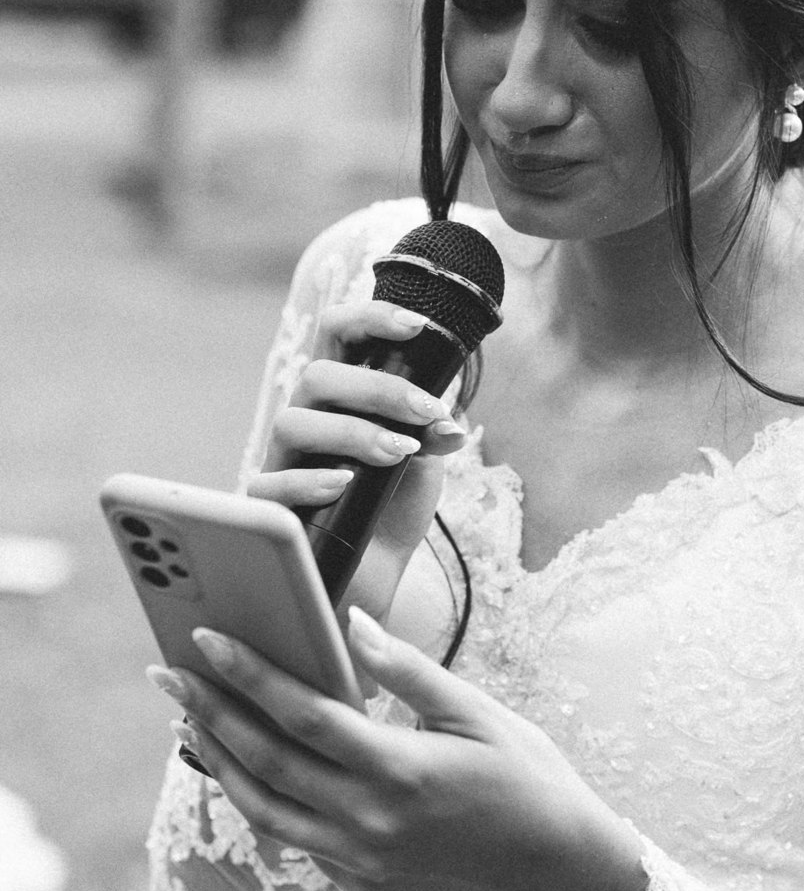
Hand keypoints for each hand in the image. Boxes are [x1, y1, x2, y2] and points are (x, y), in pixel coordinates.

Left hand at [152, 610, 646, 890]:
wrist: (557, 866)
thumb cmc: (526, 774)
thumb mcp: (477, 711)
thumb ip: (408, 671)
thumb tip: (352, 623)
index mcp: (400, 771)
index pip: (303, 716)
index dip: (250, 674)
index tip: (207, 639)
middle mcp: (369, 824)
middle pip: (266, 763)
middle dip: (210, 711)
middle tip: (168, 672)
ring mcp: (360, 864)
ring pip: (265, 810)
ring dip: (220, 761)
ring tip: (187, 719)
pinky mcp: (361, 888)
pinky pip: (298, 839)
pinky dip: (264, 799)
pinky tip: (248, 766)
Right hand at [247, 299, 466, 626]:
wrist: (379, 571)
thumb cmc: (394, 503)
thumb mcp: (425, 463)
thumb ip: (433, 434)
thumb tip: (448, 424)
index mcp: (341, 393)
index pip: (339, 333)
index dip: (371, 319)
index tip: (418, 326)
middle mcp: (307, 416)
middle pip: (318, 375)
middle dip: (379, 389)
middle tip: (428, 413)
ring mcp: (283, 459)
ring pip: (293, 423)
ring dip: (353, 433)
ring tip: (399, 453)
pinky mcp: (268, 505)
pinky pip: (272, 484)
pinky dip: (310, 480)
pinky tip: (345, 484)